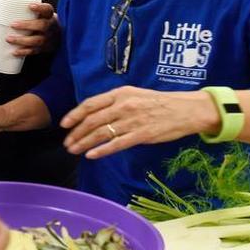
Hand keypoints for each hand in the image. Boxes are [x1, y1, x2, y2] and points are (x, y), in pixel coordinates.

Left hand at [5, 2, 58, 56]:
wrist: (58, 37)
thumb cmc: (43, 22)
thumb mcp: (41, 14)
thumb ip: (29, 12)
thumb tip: (5, 9)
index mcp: (49, 16)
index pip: (47, 10)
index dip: (40, 8)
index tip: (30, 6)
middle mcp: (50, 27)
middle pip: (42, 26)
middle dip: (27, 25)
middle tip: (13, 24)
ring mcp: (47, 39)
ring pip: (37, 40)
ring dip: (22, 40)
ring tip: (9, 39)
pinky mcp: (43, 48)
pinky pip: (34, 51)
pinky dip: (23, 52)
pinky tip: (15, 51)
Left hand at [59, 86, 219, 159]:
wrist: (186, 110)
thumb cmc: (159, 103)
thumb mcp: (134, 95)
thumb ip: (114, 102)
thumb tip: (94, 114)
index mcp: (120, 94)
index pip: (91, 104)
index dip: (75, 114)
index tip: (64, 124)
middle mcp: (123, 106)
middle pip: (92, 120)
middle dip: (76, 133)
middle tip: (67, 143)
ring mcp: (132, 121)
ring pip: (101, 133)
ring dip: (84, 143)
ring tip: (74, 150)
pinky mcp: (142, 135)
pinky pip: (117, 144)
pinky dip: (102, 150)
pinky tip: (91, 155)